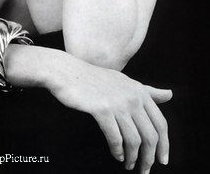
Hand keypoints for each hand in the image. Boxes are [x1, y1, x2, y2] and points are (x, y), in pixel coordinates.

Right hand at [48, 56, 170, 171]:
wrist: (66, 71)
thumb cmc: (93, 78)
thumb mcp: (123, 81)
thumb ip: (147, 90)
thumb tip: (170, 95)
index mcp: (139, 90)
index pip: (160, 123)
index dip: (164, 145)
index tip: (162, 160)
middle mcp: (132, 96)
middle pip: (150, 135)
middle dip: (149, 158)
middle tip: (144, 170)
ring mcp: (117, 103)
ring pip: (135, 140)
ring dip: (133, 158)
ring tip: (129, 165)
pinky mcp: (102, 109)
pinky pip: (115, 138)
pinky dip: (117, 151)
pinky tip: (116, 155)